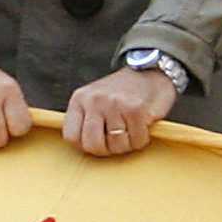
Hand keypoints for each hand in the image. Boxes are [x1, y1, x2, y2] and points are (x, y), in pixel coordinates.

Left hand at [63, 65, 177, 156]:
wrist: (150, 71)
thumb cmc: (121, 92)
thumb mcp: (93, 99)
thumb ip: (85, 119)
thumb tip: (82, 146)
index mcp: (79, 99)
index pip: (71, 137)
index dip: (86, 146)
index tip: (98, 142)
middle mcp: (94, 101)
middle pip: (93, 145)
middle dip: (107, 150)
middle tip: (116, 140)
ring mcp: (114, 104)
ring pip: (117, 145)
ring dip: (127, 144)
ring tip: (130, 130)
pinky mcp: (136, 109)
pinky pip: (137, 140)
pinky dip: (141, 139)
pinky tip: (142, 126)